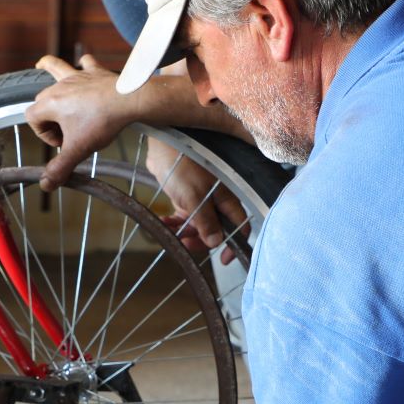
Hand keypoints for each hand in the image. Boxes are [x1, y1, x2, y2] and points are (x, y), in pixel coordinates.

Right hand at [30, 55, 143, 190]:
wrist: (128, 100)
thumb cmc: (102, 122)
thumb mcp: (78, 149)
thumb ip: (60, 168)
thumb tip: (45, 185)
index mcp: (51, 104)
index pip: (32, 117)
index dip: (43, 134)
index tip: (61, 144)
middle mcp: (60, 87)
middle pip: (42, 99)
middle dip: (49, 116)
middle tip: (66, 132)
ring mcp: (77, 77)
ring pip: (57, 69)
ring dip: (49, 68)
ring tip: (41, 65)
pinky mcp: (95, 72)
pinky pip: (85, 63)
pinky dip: (83, 65)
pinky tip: (83, 66)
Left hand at [145, 140, 247, 262]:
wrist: (164, 143)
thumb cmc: (184, 164)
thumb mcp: (195, 196)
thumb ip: (206, 221)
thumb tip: (216, 243)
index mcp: (227, 199)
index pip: (239, 226)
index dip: (234, 244)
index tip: (224, 260)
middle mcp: (217, 201)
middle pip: (216, 230)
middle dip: (201, 240)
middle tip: (185, 244)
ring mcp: (201, 199)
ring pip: (198, 226)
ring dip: (185, 233)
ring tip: (171, 232)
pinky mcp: (186, 197)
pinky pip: (184, 217)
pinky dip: (175, 223)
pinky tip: (164, 222)